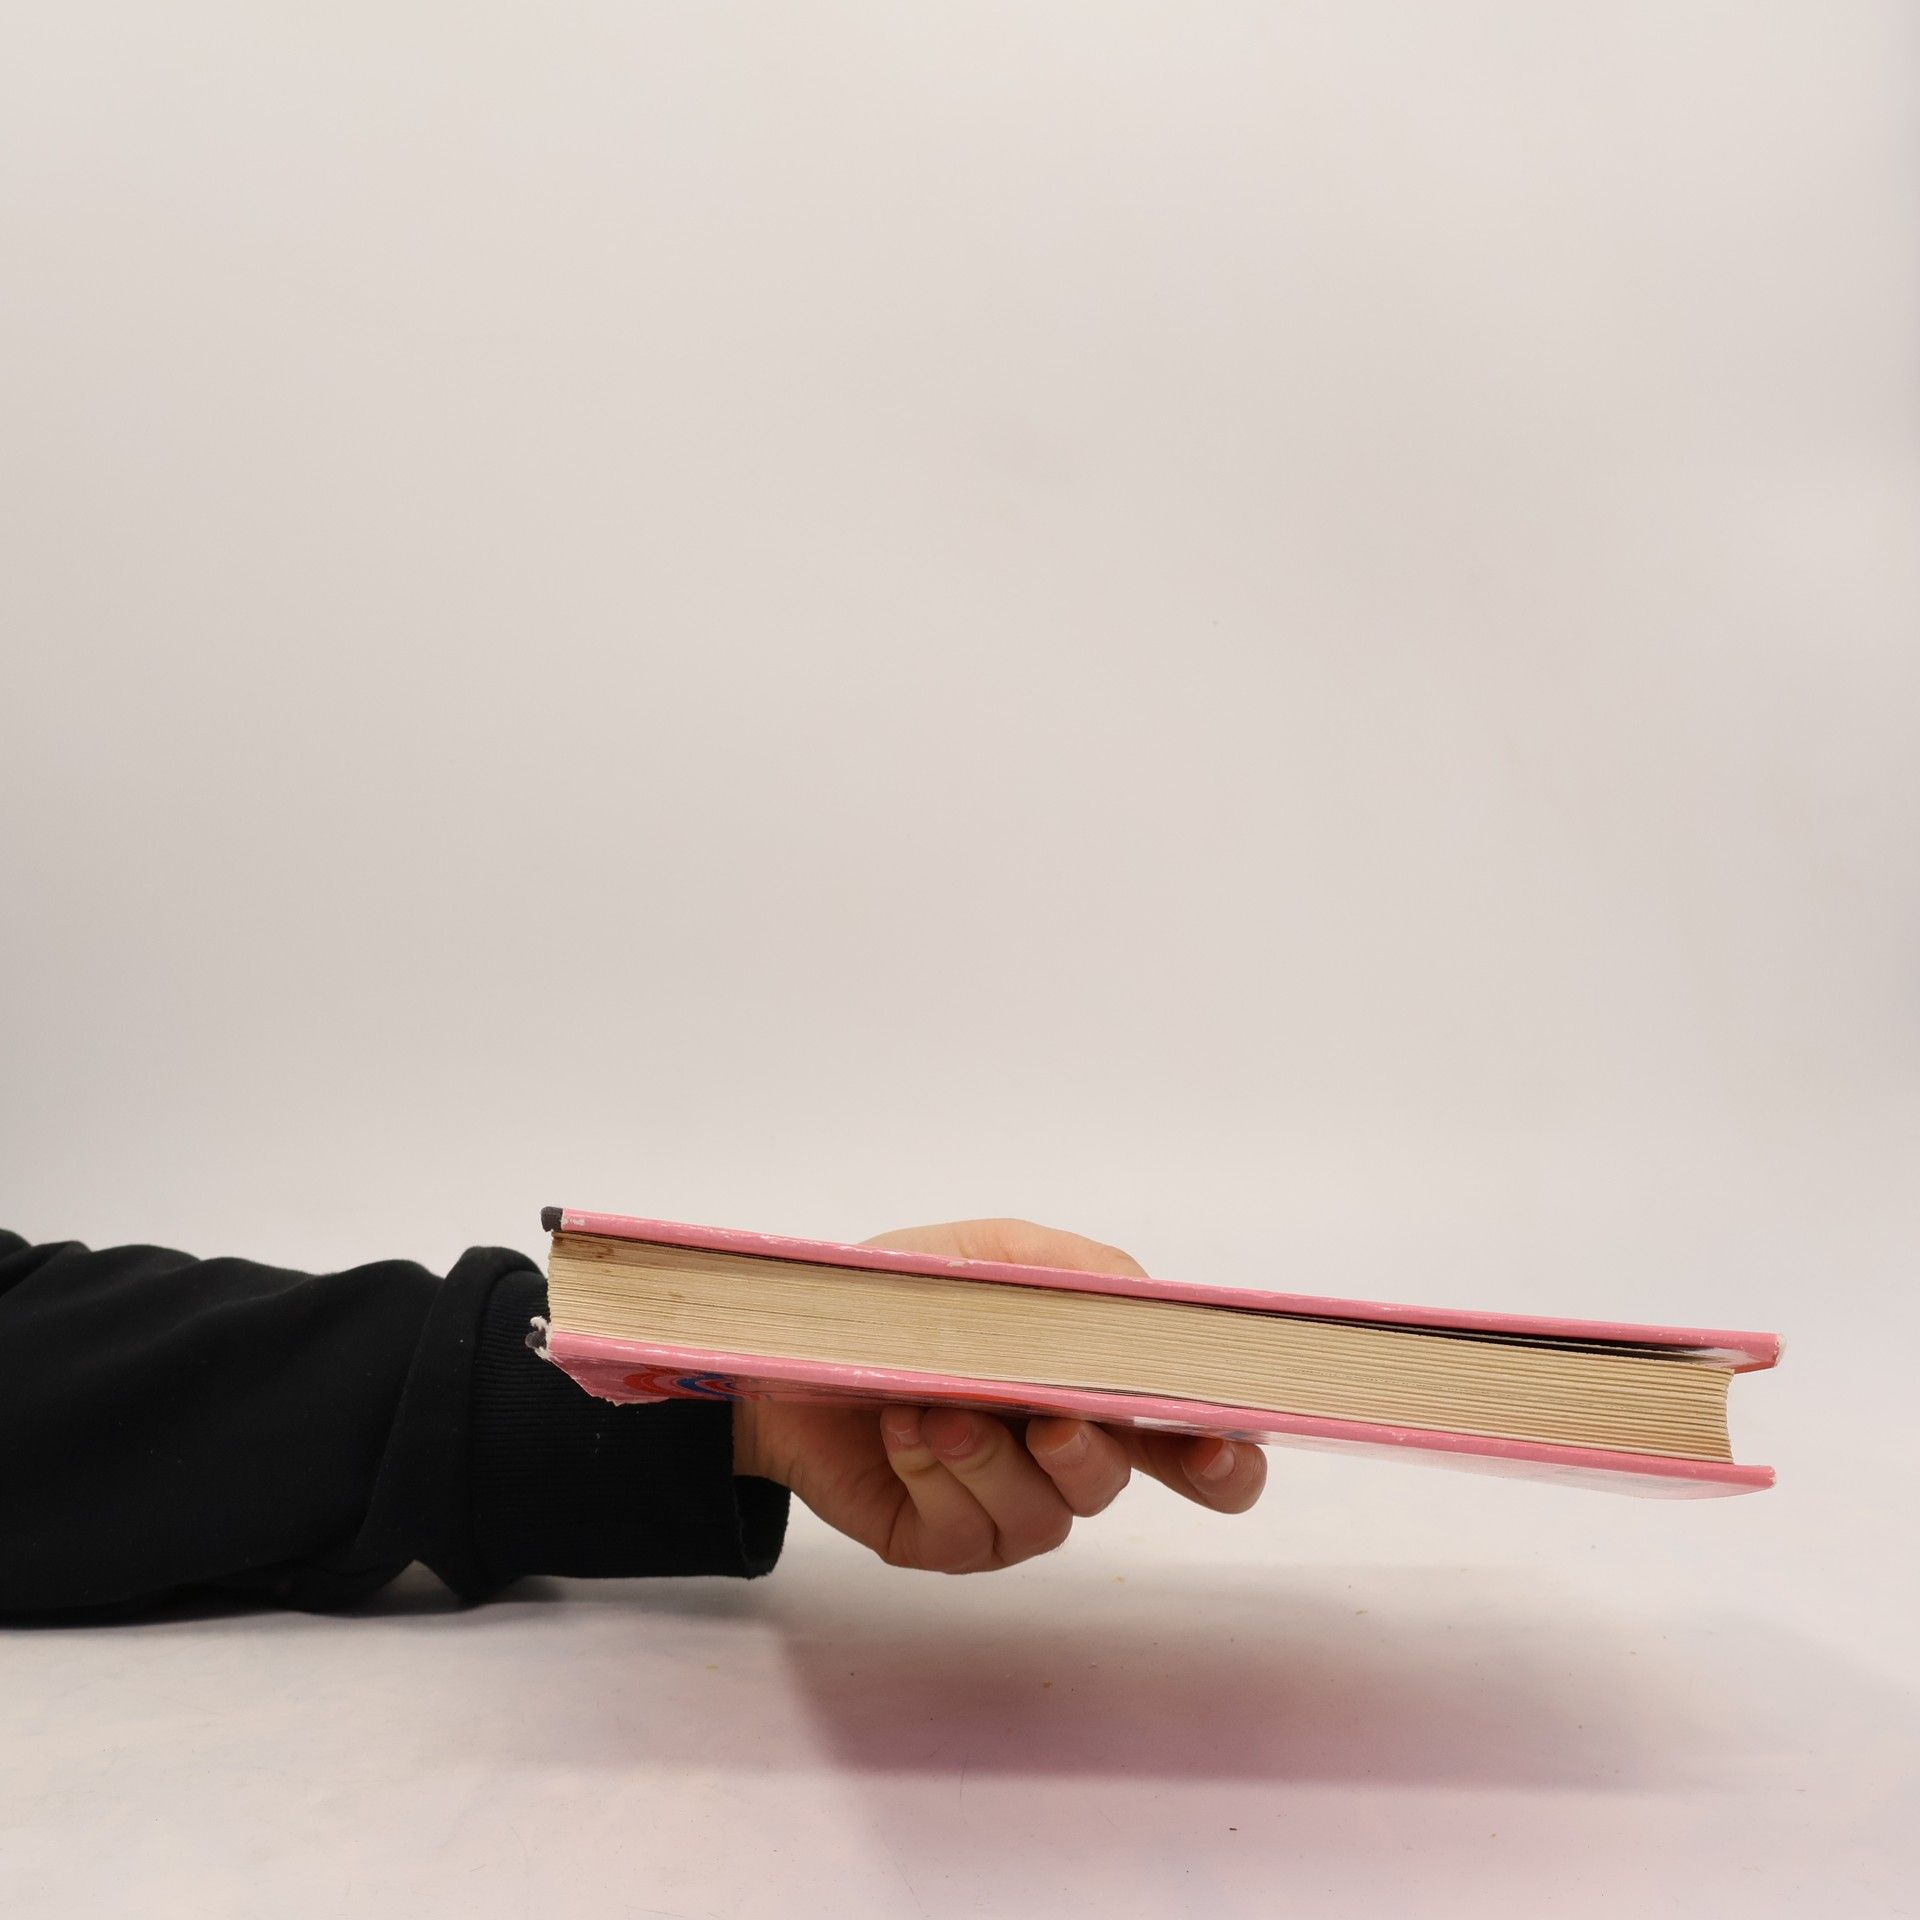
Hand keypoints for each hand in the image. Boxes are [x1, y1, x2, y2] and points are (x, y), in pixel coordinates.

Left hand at [730, 1218, 1266, 1571]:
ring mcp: (1003, 1509)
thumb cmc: (901, 1300)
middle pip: (1113, 1480)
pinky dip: (937, 1470)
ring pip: (1044, 1514)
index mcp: (1090, 1390)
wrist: (792, 1346)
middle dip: (1090, 1454)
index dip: (1223, 1458)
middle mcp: (1058, 1460)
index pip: (1185, 1442)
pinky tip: (904, 1429)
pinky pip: (966, 1530)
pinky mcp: (942, 1542)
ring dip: (993, 1457)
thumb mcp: (987, 1255)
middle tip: (1056, 1425)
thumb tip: (1139, 1297)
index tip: (1224, 1447)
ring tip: (940, 1407)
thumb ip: (1072, 1269)